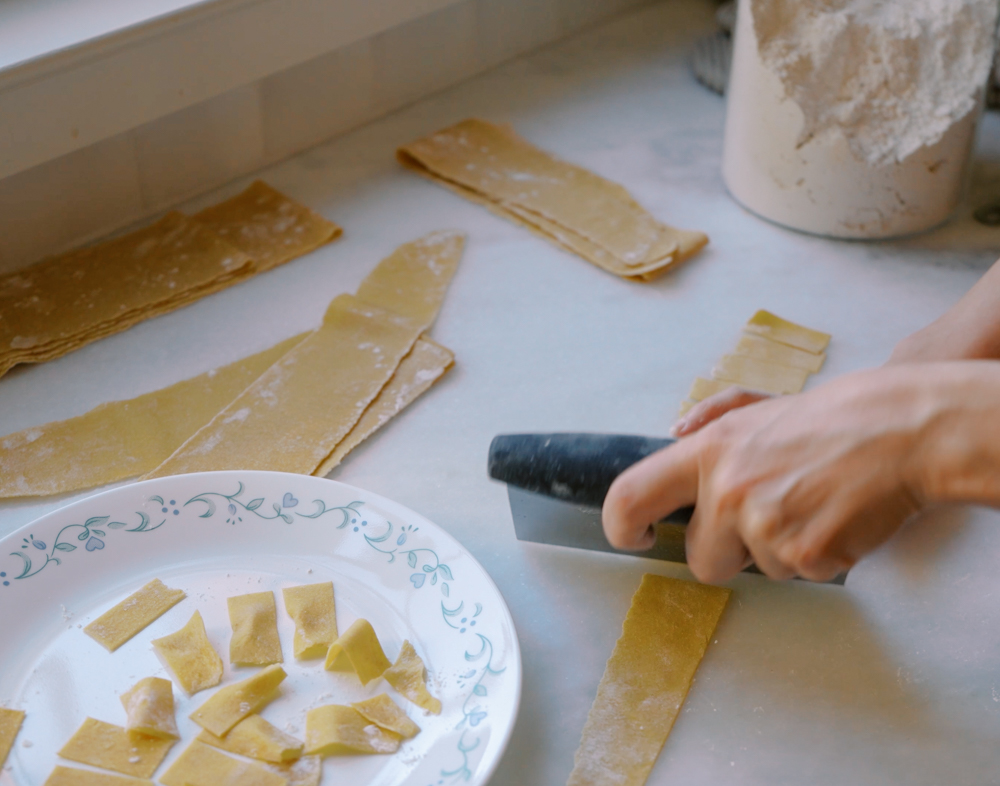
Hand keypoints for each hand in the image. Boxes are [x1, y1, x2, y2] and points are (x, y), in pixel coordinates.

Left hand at [605, 367, 944, 582]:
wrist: (902, 432)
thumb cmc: (831, 418)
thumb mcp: (761, 405)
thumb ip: (712, 417)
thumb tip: (672, 433)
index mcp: (709, 450)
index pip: (631, 496)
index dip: (621, 526)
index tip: (633, 536)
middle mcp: (727, 489)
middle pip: (698, 559)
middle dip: (725, 550)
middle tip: (765, 515)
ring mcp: (764, 525)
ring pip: (752, 569)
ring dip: (775, 551)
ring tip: (808, 506)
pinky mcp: (803, 554)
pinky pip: (796, 574)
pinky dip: (814, 556)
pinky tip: (833, 519)